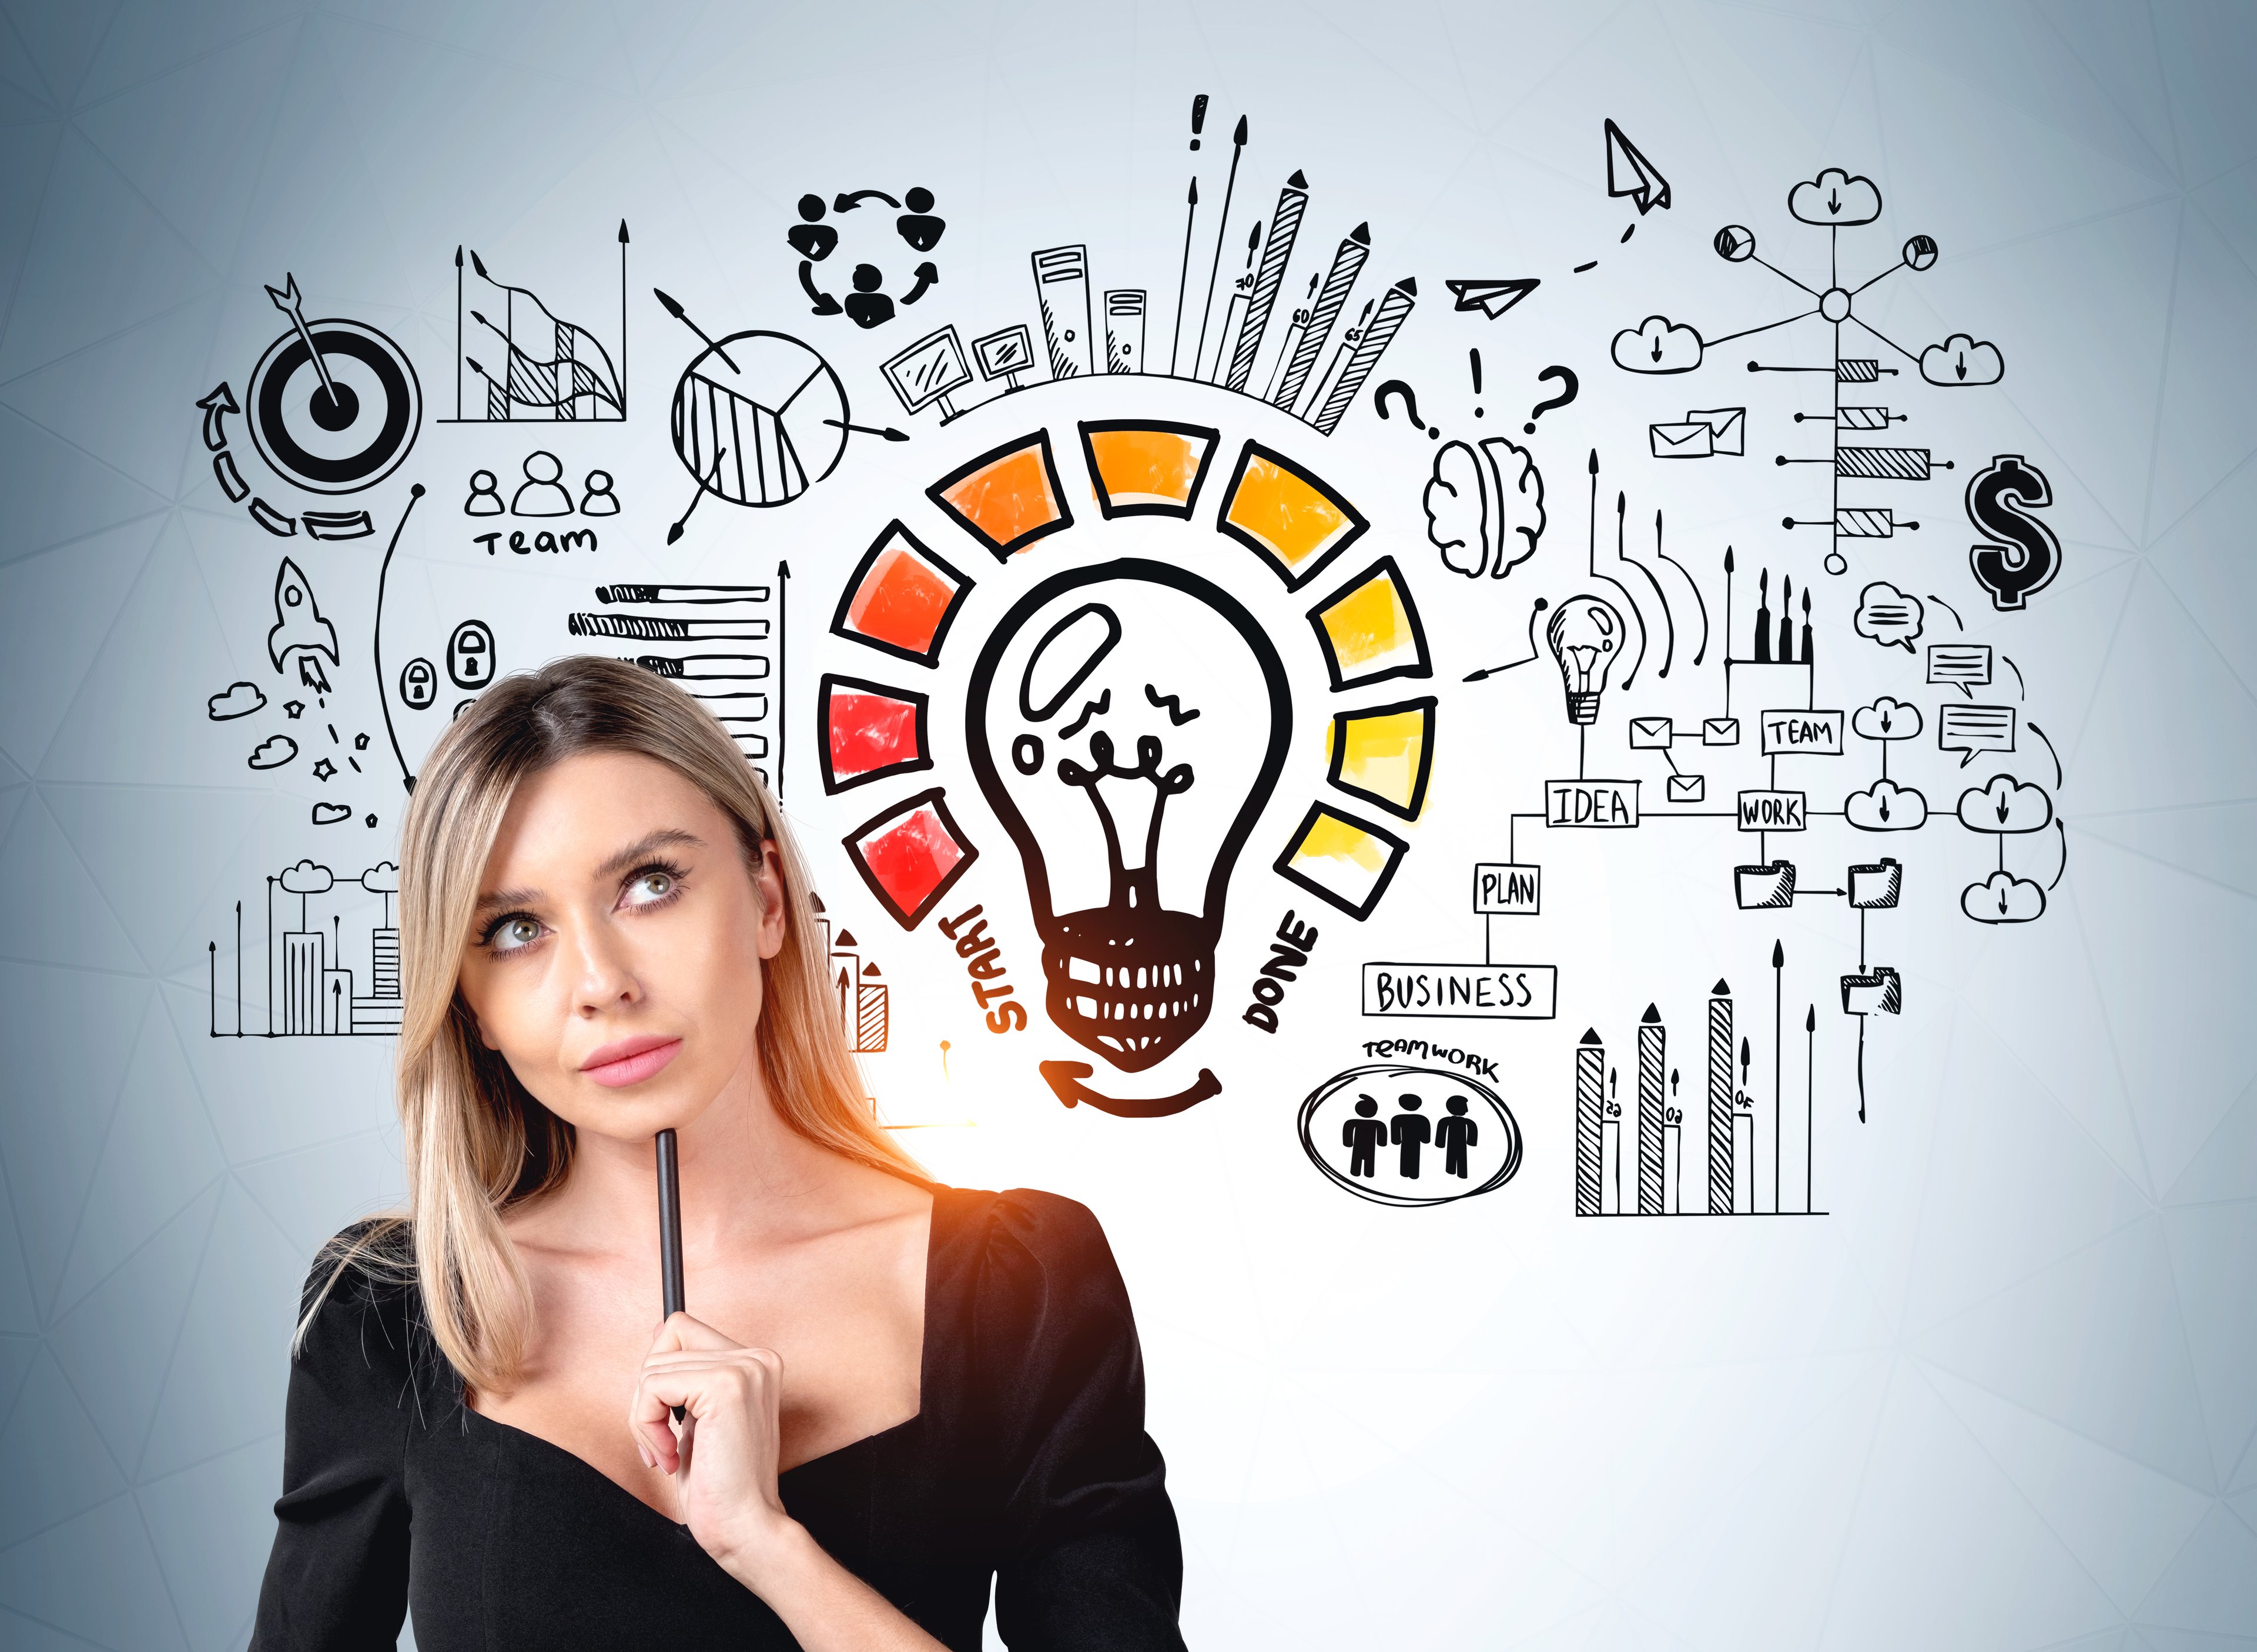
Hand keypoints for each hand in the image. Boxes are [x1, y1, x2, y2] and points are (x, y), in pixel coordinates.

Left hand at [629, 1312, 798, 1579]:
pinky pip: (653, 1385)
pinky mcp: (726, 1385)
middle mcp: (756, 1358)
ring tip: (668, 1454)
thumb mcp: (697, 1419)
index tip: (666, 1422)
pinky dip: (647, 1425)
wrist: (746, 1527)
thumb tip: (657, 1331)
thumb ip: (685, 1375)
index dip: (659, 1376)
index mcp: (755, 1363)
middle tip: (662, 1443)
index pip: (681, 1330)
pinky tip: (670, 1457)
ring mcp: (745, 1368)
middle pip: (664, 1340)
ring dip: (644, 1417)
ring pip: (653, 1366)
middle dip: (647, 1396)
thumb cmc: (721, 1486)